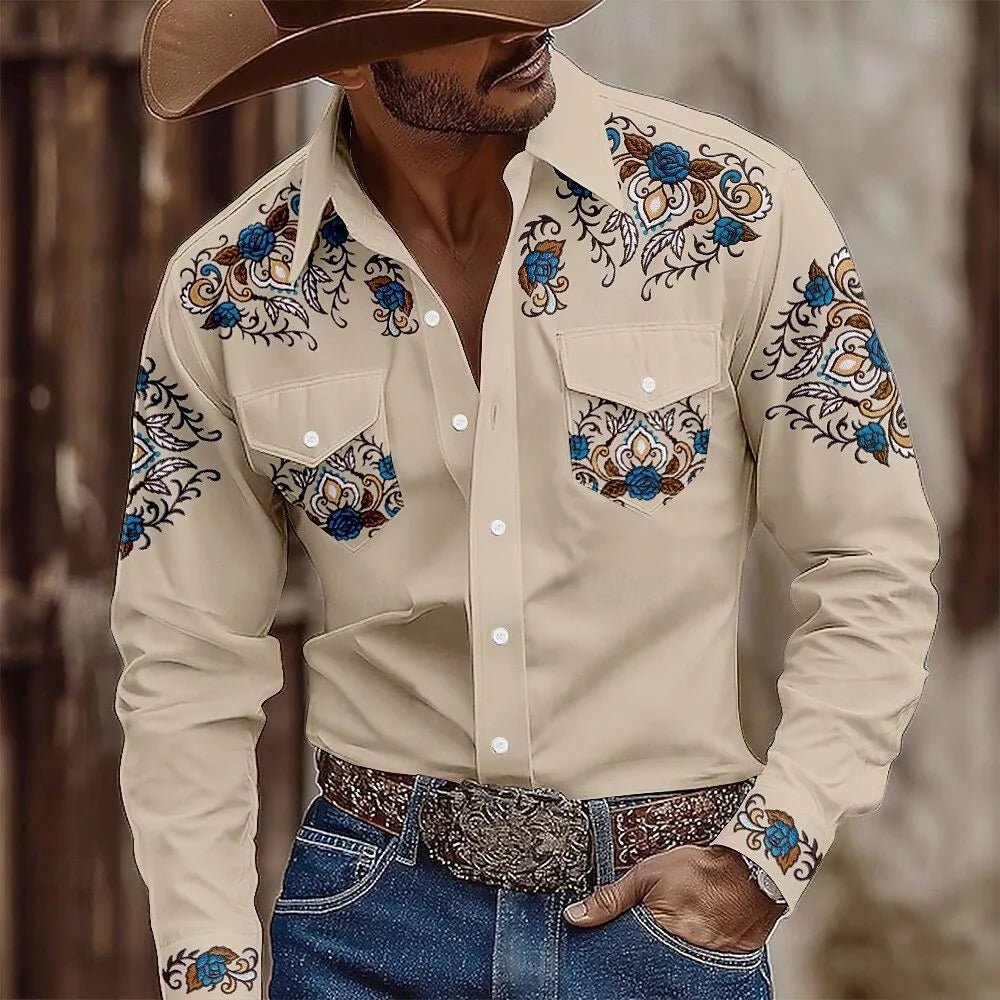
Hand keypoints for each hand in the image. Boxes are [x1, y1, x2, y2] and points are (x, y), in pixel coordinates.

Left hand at [562, 844, 786, 951]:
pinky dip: (691, 951)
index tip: (616, 933)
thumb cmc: (703, 870)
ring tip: (676, 927)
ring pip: (671, 963)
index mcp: (657, 934)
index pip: (623, 951)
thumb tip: (576, 915)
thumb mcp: (647, 875)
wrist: (753, 871)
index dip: (617, 941)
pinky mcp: (723, 966)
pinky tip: (694, 934)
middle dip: (642, 948)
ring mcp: (702, 963)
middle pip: (647, 959)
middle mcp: (679, 955)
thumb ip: (611, 898)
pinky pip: (698, 966)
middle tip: (653, 925)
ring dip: (666, 950)